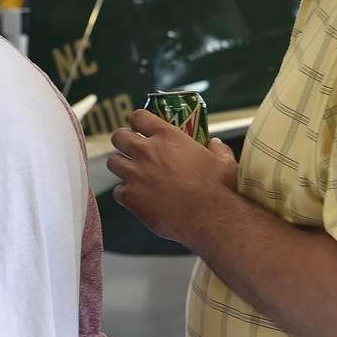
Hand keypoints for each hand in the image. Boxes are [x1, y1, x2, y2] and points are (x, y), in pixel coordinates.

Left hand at [107, 109, 239, 247]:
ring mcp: (136, 174)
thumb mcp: (224, 161)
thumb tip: (215, 143)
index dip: (135, 121)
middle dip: (122, 141)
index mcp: (167, 136)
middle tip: (129, 149)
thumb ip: (217, 149)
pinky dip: (124, 194)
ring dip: (121, 166)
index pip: (138, 117)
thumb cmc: (219, 189)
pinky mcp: (131, 197)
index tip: (137, 127)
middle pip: (119, 136)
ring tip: (130, 173)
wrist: (211, 219)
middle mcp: (147, 151)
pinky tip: (135, 198)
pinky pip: (117, 191)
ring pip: (113, 162)